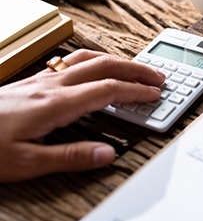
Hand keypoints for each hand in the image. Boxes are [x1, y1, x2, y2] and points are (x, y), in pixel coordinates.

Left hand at [0, 49, 164, 181]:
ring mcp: (44, 78)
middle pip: (105, 65)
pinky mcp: (36, 80)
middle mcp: (52, 84)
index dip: (135, 91)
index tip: (154, 94)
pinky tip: (98, 66)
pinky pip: (74, 60)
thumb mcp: (27, 162)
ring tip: (135, 68)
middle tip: (157, 75)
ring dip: (118, 60)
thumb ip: (71, 157)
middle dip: (136, 69)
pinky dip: (97, 59)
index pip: (108, 89)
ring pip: (90, 57)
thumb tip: (107, 153)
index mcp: (55, 104)